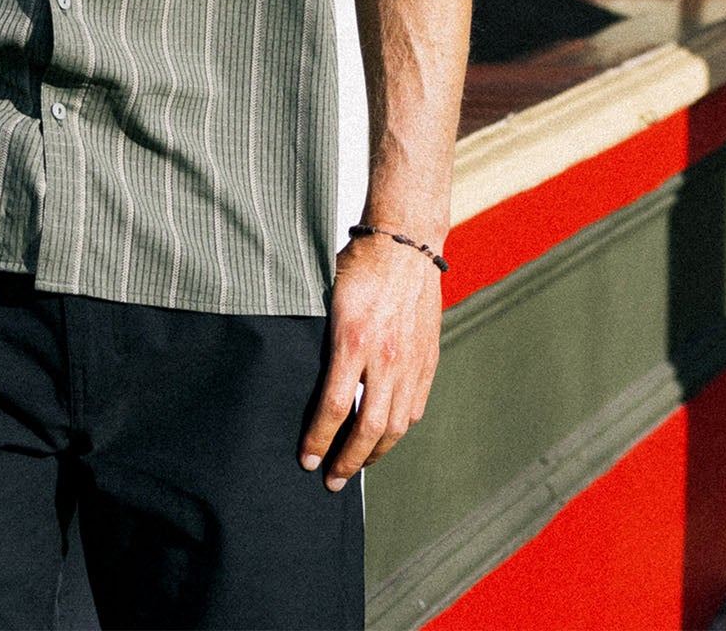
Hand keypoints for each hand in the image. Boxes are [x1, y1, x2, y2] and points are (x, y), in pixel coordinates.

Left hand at [300, 232, 443, 489]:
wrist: (405, 244)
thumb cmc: (358, 265)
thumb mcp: (326, 297)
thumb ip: (318, 338)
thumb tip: (298, 373)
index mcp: (352, 339)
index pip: (333, 406)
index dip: (318, 439)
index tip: (306, 459)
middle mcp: (385, 356)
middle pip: (368, 428)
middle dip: (348, 461)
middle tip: (331, 480)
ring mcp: (410, 361)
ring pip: (395, 425)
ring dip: (375, 452)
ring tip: (357, 463)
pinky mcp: (427, 359)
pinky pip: (414, 407)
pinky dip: (399, 428)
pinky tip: (385, 435)